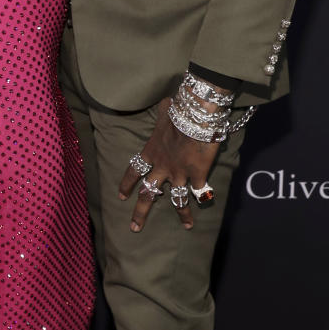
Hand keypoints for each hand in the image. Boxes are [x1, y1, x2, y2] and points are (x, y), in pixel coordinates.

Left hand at [119, 98, 220, 231]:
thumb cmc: (178, 110)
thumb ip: (163, 112)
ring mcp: (180, 174)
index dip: (127, 184)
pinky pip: (201, 191)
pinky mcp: (198, 176)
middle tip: (134, 227)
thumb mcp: (165, 110)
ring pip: (177, 201)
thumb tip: (167, 102)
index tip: (121, 196)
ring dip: (182, 214)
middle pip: (148, 194)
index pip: (134, 171)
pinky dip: (205, 195)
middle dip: (140, 212)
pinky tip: (207, 201)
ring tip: (187, 226)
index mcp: (151, 152)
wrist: (195, 116)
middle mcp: (162, 168)